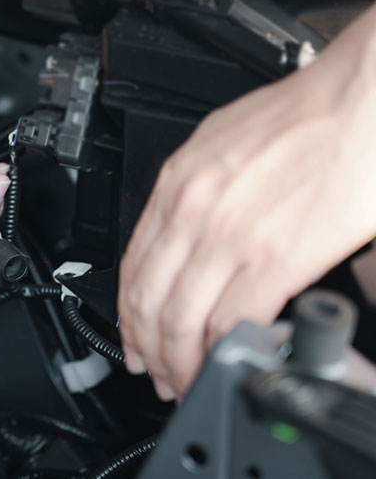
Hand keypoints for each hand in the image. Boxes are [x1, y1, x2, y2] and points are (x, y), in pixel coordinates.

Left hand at [118, 7, 375, 399]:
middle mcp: (192, 213)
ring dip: (178, 361)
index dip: (127, 316)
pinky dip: (223, 352)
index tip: (133, 339)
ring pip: (180, 320)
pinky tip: (225, 363)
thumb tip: (191, 243)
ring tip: (184, 380)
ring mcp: (229, 237)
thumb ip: (195, 195)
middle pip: (147, 302)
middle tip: (152, 373)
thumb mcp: (220, 146)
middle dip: (145, 349)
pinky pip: (232, 321)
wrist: (360, 100)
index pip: (132, 268)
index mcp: (177, 186)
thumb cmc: (302, 117)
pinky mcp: (276, 258)